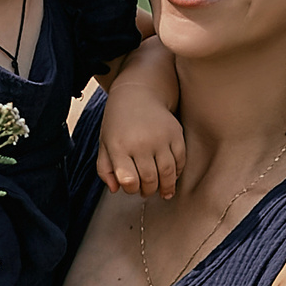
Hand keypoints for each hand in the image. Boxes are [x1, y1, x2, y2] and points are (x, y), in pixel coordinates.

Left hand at [95, 40, 183, 198]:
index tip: (132, 187)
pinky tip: (172, 176)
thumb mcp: (105, 144)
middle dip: (148, 191)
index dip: (131, 189)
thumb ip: (105, 169)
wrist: (138, 94)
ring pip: (168, 173)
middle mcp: (140, 143)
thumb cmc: (118, 124)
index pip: (129, 180)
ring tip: (162, 191)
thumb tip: (115, 189)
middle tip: (147, 192)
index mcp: (119, 146)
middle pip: (150, 179)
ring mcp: (160, 138)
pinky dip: (177, 172)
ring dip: (166, 187)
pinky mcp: (175, 134)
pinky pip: (180, 160)